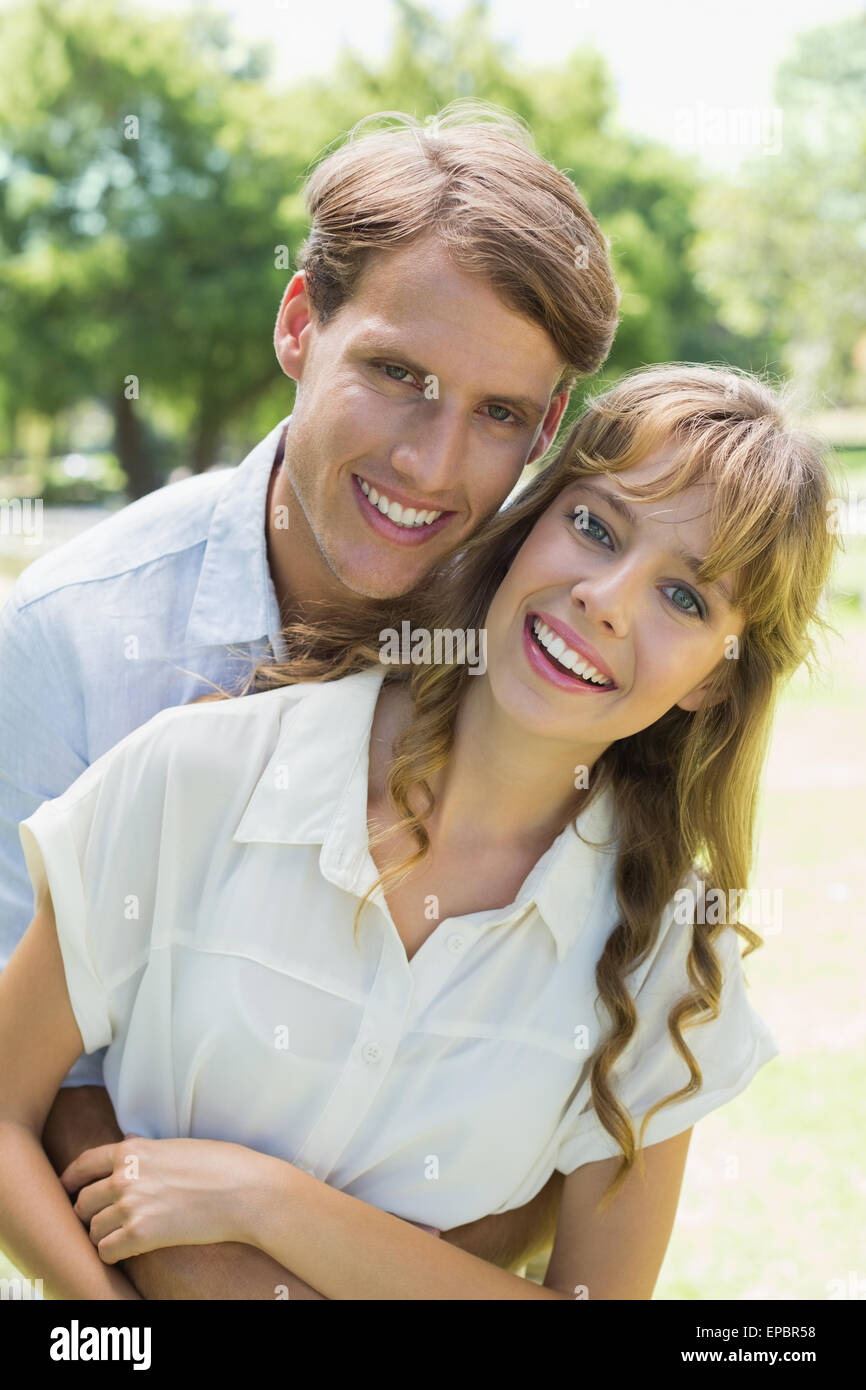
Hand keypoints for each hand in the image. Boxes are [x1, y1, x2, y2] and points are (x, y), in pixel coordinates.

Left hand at [59, 1132, 260, 1263]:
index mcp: (134, 1150)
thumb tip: (129, 1149)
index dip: (70, 1179)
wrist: (245, 1191)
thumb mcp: (176, 1146)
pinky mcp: (141, 1234)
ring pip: (92, 1229)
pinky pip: (106, 1250)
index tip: (68, 1189)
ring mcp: (131, 1205)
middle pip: (83, 1201)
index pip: (84, 1164)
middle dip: (88, 1213)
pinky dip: (112, 1254)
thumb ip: (146, 1152)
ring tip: (118, 1239)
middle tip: (101, 1222)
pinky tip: (126, 1252)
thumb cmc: (221, 1165)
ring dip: (102, 1236)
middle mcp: (125, 1176)